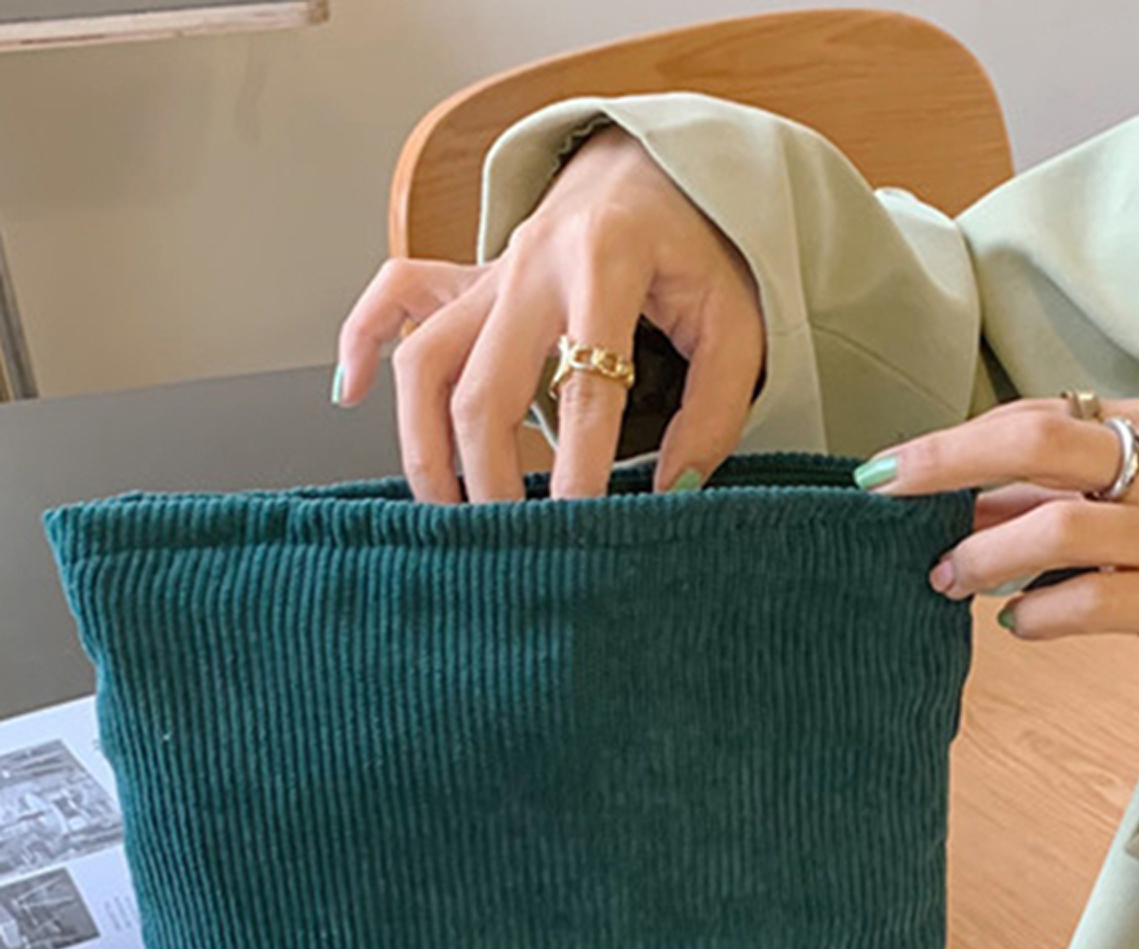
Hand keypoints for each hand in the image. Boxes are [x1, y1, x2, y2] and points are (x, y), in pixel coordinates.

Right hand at [335, 125, 765, 503]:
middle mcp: (532, 265)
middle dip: (488, 474)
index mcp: (606, 263)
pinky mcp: (467, 277)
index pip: (585, 384)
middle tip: (511, 538)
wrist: (655, 171)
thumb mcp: (737, 325)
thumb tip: (672, 491)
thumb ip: (715, 411)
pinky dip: (361, 341)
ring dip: (423, 442)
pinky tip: (352, 397)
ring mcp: (490, 272)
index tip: (577, 525)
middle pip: (482, 385)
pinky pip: (393, 299)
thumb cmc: (699, 252)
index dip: (578, 463)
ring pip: (422, 357)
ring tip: (447, 512)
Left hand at [860, 397, 1138, 694]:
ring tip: (944, 579)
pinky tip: (1014, 625)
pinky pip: (1091, 600)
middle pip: (1038, 443)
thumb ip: (1064, 498)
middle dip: (946, 462)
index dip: (958, 439)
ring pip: (1059, 525)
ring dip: (984, 552)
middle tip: (882, 488)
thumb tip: (966, 504)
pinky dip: (1038, 613)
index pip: (1040, 416)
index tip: (894, 465)